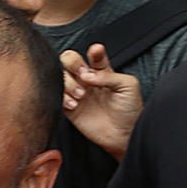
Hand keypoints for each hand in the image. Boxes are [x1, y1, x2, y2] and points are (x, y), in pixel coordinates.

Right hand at [59, 45, 141, 159]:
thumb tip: (87, 74)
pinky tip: (74, 105)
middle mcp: (88, 79)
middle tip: (83, 75)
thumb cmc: (130, 111)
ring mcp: (77, 92)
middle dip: (73, 63)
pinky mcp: (69, 108)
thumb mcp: (128, 86)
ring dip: (68, 83)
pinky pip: (56, 96)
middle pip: (69, 59)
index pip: (93, 54)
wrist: (124, 135)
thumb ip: (108, 75)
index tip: (95, 54)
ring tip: (81, 95)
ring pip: (60, 75)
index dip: (93, 51)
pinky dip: (62, 97)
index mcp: (103, 71)